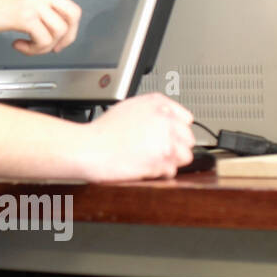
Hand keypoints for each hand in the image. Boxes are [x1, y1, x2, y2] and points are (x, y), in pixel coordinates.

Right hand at [0, 0, 122, 53]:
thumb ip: (33, 1)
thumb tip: (45, 23)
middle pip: (74, 13)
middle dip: (69, 36)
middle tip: (55, 45)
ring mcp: (34, 1)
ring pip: (60, 30)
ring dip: (46, 46)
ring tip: (30, 45)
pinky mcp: (25, 16)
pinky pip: (44, 40)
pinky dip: (34, 49)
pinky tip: (20, 45)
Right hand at [74, 93, 194, 181]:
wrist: (88, 149)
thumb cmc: (102, 131)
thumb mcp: (128, 107)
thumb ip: (152, 110)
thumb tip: (168, 119)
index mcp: (157, 104)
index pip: (186, 119)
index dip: (175, 129)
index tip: (167, 135)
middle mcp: (165, 120)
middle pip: (188, 139)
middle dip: (175, 146)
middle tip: (155, 149)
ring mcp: (166, 141)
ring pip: (185, 156)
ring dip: (170, 160)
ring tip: (150, 159)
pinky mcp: (162, 161)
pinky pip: (171, 171)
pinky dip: (159, 172)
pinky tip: (143, 166)